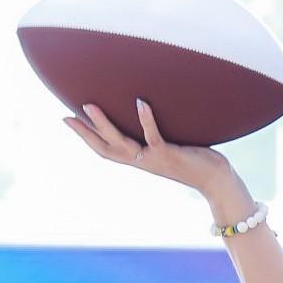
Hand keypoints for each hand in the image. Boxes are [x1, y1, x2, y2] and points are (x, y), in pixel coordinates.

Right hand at [65, 97, 245, 209]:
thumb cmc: (195, 159)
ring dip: (104, 124)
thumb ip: (156, 134)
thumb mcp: (170, 146)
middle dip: (84, 133)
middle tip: (66, 116)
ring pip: (121, 142)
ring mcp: (154, 159)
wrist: (215, 180)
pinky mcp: (169, 154)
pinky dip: (145, 119)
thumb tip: (147, 111)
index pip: (105, 149)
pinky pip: (153, 136)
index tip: (67, 120)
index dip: (85, 136)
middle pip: (105, 148)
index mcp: (139, 160)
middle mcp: (142, 161)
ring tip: (89, 105)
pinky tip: (139, 102)